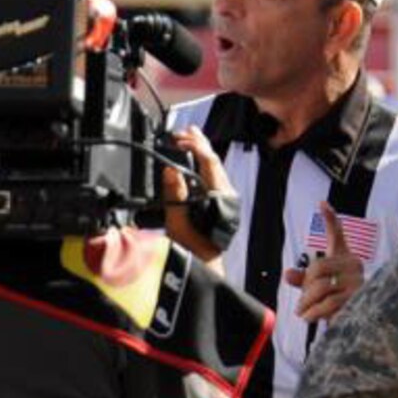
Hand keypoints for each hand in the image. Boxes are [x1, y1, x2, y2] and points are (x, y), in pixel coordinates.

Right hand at [163, 126, 230, 265]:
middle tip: (186, 130)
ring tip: (191, 138)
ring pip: (216, 168)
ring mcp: (226, 200)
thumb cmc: (192, 251)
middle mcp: (226, 196)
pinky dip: (204, 165)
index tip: (178, 139)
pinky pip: (214, 177)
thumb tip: (170, 171)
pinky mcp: (222, 205)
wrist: (204, 268)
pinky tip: (195, 162)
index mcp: (219, 198)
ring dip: (203, 152)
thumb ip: (174, 196)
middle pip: (214, 162)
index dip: (194, 146)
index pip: (209, 162)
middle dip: (200, 143)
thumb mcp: (177, 223)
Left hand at [286, 201, 366, 322]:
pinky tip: (309, 317)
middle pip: (318, 268)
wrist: (360, 320)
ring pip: (322, 287)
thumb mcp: (318, 287)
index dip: (330, 219)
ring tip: (302, 313)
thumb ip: (303, 280)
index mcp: (345, 258)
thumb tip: (287, 275)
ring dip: (307, 302)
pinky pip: (329, 303)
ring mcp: (357, 282)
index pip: (337, 235)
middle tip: (300, 303)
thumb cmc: (337, 299)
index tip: (321, 203)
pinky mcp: (358, 300)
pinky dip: (314, 312)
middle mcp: (354, 266)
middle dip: (305, 287)